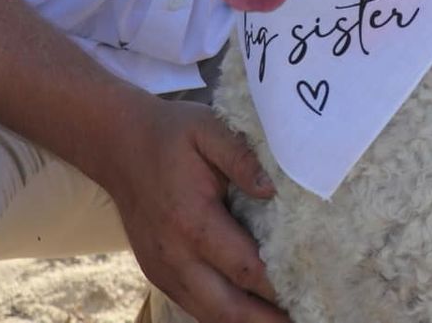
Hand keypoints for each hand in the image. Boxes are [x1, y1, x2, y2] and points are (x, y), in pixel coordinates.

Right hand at [98, 96, 287, 322]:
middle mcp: (175, 255)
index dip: (280, 286)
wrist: (118, 146)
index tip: (314, 291)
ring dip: (247, 322)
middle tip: (306, 319)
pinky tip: (252, 311)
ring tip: (285, 321)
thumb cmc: (170, 135)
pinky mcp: (159, 274)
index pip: (245, 269)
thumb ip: (241, 157)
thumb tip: (271, 190)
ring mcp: (164, 270)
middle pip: (228, 309)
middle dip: (267, 321)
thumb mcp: (207, 128)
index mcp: (192, 220)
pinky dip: (225, 315)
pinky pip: (195, 307)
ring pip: (209, 316)